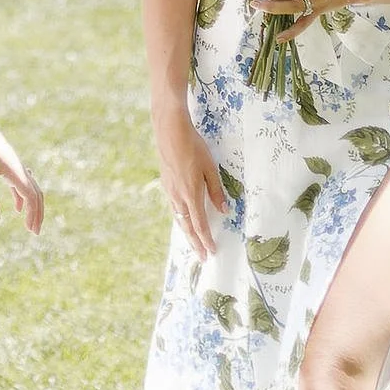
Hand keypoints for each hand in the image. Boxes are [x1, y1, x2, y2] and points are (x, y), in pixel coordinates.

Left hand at [0, 117, 42, 231]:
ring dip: (32, 206)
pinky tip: (16, 208)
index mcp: (14, 170)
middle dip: (38, 213)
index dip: (33, 214)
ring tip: (30, 224)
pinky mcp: (8, 162)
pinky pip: (20, 182)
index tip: (31, 230)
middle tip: (35, 232)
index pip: (31, 196)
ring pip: (30, 188)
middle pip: (36, 193)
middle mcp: (19, 167)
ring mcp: (15, 165)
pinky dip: (22, 197)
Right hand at [153, 110, 224, 261]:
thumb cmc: (193, 148)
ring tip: (193, 243)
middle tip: (201, 258)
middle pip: (187, 226)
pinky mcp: (166, 184)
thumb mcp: (210, 168)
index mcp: (191, 194)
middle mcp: (178, 197)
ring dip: (187, 232)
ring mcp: (170, 191)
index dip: (206, 240)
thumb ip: (216, 191)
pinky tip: (182, 218)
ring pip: (179, 218)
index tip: (211, 252)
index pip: (200, 225)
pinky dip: (180, 218)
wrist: (170, 132)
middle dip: (195, 243)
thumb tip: (224, 210)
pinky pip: (173, 208)